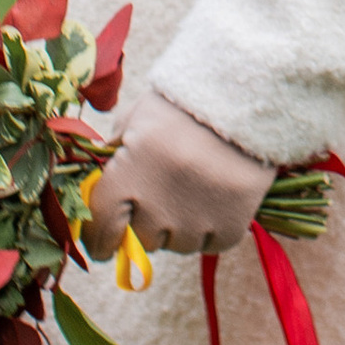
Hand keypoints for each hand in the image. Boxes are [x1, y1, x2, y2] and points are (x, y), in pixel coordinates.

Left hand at [85, 87, 275, 259]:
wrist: (247, 99)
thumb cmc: (185, 106)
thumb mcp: (139, 117)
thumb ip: (114, 150)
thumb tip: (97, 184)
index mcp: (131, 171)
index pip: (100, 223)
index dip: (96, 238)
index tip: (101, 244)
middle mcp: (160, 203)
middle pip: (140, 240)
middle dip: (144, 225)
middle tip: (159, 198)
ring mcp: (197, 219)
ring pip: (176, 245)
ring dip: (178, 227)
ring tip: (192, 190)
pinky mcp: (230, 226)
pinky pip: (209, 245)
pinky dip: (210, 229)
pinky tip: (215, 197)